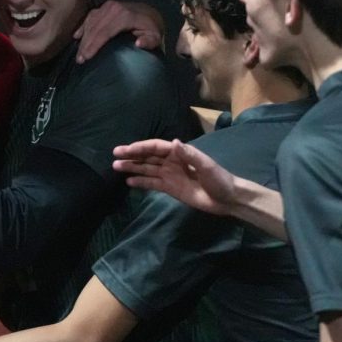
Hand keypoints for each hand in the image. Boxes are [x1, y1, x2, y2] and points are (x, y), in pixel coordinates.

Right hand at [75, 0, 164, 62]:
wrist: (149, 12)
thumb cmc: (151, 28)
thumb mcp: (155, 36)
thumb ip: (149, 41)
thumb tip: (138, 43)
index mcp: (124, 16)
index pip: (105, 32)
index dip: (94, 45)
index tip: (87, 58)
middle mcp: (113, 8)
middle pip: (95, 28)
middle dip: (85, 44)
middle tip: (79, 60)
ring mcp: (107, 6)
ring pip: (90, 23)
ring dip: (83, 38)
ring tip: (78, 54)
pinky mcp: (103, 6)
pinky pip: (90, 16)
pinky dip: (82, 26)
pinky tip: (76, 36)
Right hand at [113, 138, 236, 214]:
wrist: (227, 199)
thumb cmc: (219, 179)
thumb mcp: (206, 165)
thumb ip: (190, 154)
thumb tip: (175, 142)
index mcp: (179, 152)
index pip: (156, 147)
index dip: (141, 147)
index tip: (127, 150)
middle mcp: (172, 162)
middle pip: (148, 157)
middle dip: (132, 155)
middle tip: (115, 156)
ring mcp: (170, 175)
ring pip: (147, 169)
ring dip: (133, 168)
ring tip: (116, 167)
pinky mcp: (171, 188)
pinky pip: (152, 184)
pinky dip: (141, 182)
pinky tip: (129, 182)